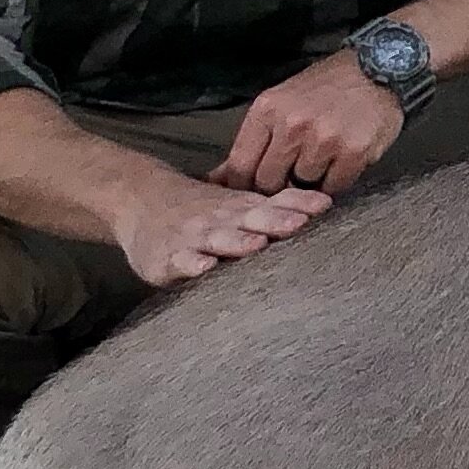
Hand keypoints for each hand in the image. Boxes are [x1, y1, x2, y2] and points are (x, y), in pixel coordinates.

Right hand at [117, 171, 331, 285]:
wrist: (141, 201)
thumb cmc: (204, 212)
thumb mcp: (240, 205)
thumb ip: (278, 207)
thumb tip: (326, 204)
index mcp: (243, 209)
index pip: (275, 203)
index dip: (298, 204)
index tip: (324, 206)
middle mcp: (222, 220)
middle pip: (251, 219)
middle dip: (275, 221)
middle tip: (298, 225)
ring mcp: (194, 237)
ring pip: (218, 238)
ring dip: (237, 241)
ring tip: (256, 245)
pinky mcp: (167, 257)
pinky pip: (181, 261)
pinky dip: (192, 264)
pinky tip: (204, 267)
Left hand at [215, 50, 408, 199]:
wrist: (380, 66)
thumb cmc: (328, 86)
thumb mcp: (283, 101)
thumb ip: (257, 138)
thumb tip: (222, 177)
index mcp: (267, 109)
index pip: (239, 166)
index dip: (243, 185)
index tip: (251, 190)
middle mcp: (291, 124)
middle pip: (268, 181)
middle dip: (279, 183)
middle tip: (295, 171)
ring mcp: (323, 139)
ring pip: (302, 186)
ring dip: (311, 179)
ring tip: (325, 156)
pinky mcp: (352, 152)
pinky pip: (334, 187)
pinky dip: (337, 179)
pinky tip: (343, 159)